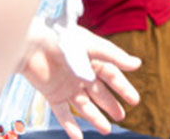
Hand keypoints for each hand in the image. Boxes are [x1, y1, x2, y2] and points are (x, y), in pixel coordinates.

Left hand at [20, 21, 140, 138]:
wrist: (32, 45)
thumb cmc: (63, 40)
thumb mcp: (92, 47)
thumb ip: (114, 57)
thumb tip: (137, 64)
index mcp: (91, 60)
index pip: (111, 75)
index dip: (123, 88)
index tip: (135, 100)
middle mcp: (80, 74)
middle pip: (99, 92)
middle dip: (110, 104)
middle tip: (122, 116)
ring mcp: (66, 86)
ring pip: (84, 105)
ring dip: (95, 117)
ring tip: (107, 130)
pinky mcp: (52, 95)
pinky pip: (63, 114)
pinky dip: (70, 126)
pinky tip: (79, 138)